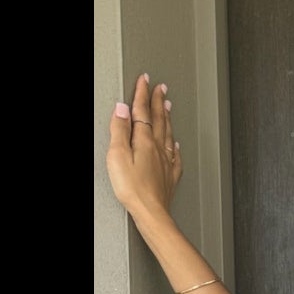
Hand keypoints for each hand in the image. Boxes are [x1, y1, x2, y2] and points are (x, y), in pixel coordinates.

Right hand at [106, 73, 181, 215]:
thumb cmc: (133, 189)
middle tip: (161, 87)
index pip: (143, 111)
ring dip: (167, 117)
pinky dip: (174, 144)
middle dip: (158, 101)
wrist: (151, 213)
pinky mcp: (169, 176)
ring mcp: (166, 162)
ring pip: (168, 133)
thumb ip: (119, 130)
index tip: (145, 80)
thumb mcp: (117, 156)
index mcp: (145, 141)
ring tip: (168, 106)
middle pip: (159, 119)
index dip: (142, 93)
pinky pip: (175, 154)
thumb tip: (122, 109)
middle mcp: (159, 148)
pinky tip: (175, 143)